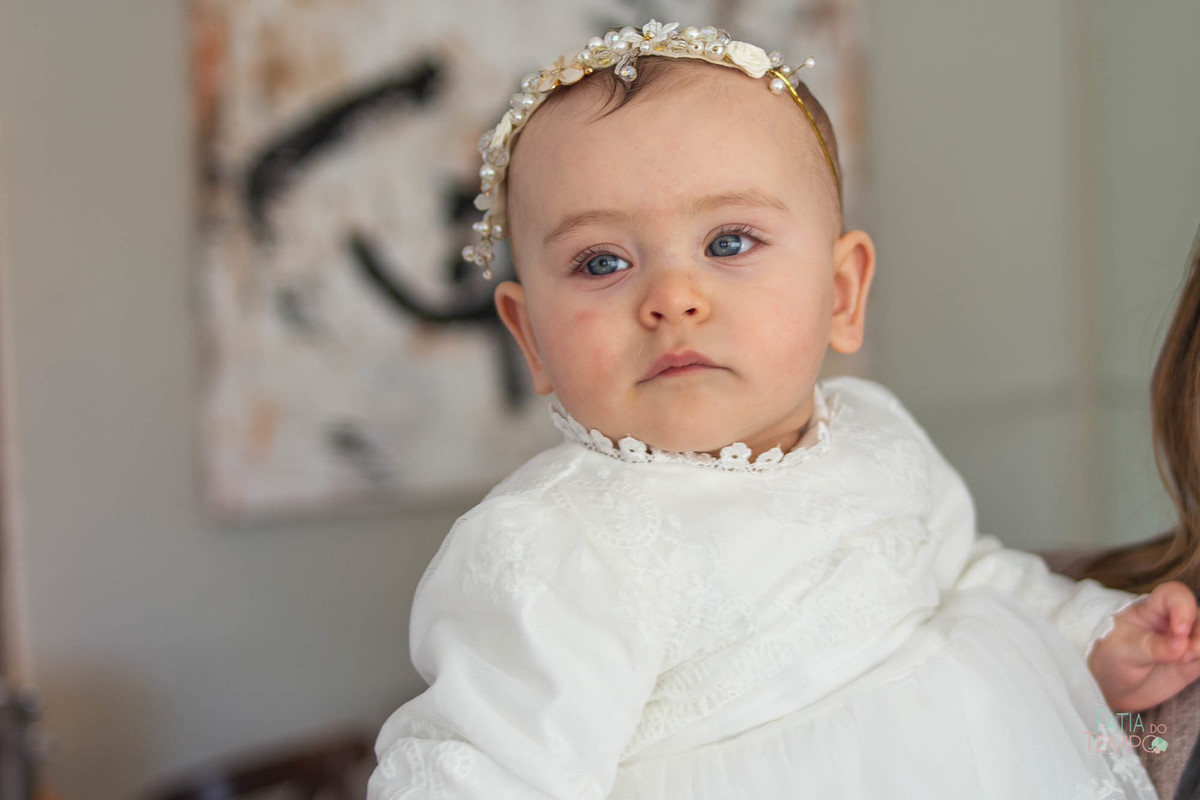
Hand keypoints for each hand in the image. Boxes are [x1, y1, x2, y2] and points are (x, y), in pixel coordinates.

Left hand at [1087, 581, 1199, 711]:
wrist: (1112, 684)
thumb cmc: (1112, 655)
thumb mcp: (1126, 649)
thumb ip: (1153, 646)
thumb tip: (1181, 645)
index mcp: (1151, 609)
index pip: (1174, 595)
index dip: (1183, 607)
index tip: (1179, 630)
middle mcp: (1173, 621)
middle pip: (1198, 617)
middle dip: (1198, 634)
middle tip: (1185, 654)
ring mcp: (1185, 641)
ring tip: (1186, 660)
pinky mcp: (1193, 661)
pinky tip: (1194, 664)